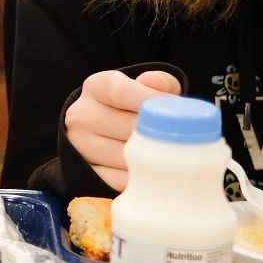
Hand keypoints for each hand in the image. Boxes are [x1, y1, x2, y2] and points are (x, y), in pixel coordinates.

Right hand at [64, 69, 181, 190]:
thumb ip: (158, 82)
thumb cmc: (131, 106)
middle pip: (128, 126)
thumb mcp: (142, 87)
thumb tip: (157, 85)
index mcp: (95, 88)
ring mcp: (80, 146)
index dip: (152, 99)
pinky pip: (120, 180)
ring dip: (153, 157)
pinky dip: (142, 178)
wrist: (103, 131)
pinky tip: (156, 172)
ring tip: (172, 154)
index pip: (120, 91)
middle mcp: (81, 115)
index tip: (177, 106)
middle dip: (158, 132)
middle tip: (182, 136)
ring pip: (126, 155)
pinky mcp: (86, 173)